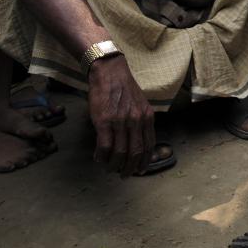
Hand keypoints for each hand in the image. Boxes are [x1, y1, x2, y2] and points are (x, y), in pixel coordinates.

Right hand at [87, 55, 154, 176]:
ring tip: (110, 168)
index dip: (144, 161)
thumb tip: (137, 140)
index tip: (140, 170)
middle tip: (124, 174)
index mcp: (147, 117)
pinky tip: (99, 158)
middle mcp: (136, 120)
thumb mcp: (140, 104)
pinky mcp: (104, 121)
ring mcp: (120, 121)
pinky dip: (102, 156)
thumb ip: (141, 121)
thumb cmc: (123, 88)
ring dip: (114, 165)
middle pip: (135, 153)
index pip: (149, 145)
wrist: (109, 72)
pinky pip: (104, 146)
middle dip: (130, 168)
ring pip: (120, 153)